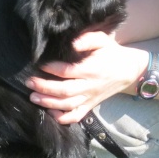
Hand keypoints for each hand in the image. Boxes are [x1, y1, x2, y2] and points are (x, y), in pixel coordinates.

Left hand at [25, 31, 148, 123]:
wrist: (129, 70)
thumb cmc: (112, 52)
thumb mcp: (102, 39)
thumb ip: (87, 39)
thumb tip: (71, 44)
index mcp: (92, 69)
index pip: (68, 71)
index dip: (52, 69)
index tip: (40, 64)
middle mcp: (90, 86)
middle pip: (65, 91)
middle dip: (45, 87)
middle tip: (29, 82)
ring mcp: (90, 98)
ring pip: (68, 105)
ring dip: (48, 103)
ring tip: (33, 97)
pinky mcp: (90, 105)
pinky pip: (76, 116)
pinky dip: (62, 118)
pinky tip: (49, 112)